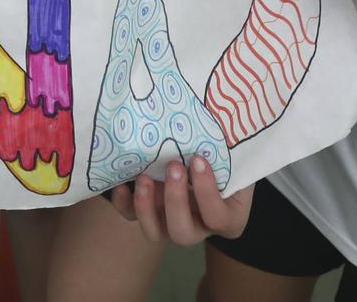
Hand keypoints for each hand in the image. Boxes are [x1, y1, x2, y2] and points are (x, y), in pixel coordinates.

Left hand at [104, 156, 252, 244]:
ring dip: (146, 207)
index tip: (199, 160)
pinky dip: (124, 203)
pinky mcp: (148, 211)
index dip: (207, 192)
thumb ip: (227, 153)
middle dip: (175, 200)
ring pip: (154, 233)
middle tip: (173, 165)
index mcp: (227, 218)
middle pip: (183, 233)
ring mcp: (170, 221)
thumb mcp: (234, 157)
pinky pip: (131, 216)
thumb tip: (222, 123)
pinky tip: (122, 184)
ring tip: (144, 177)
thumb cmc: (226, 157)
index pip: (217, 218)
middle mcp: (198, 226)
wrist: (206, 156)